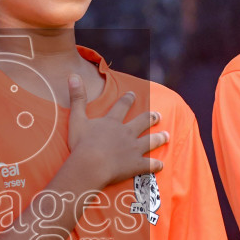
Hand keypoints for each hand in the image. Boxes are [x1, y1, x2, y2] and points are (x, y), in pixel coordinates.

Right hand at [65, 76, 168, 190]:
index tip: (133, 94)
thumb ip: (77, 98)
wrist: (91, 165)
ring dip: (159, 138)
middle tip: (158, 115)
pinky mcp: (135, 164)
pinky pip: (149, 164)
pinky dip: (156, 164)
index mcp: (112, 122)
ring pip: (150, 141)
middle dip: (150, 118)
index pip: (122, 106)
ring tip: (167, 135)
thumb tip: (73, 75)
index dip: (128, 99)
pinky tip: (161, 164)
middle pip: (142, 122)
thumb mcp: (76, 119)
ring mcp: (133, 149)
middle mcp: (126, 133)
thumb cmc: (82, 144)